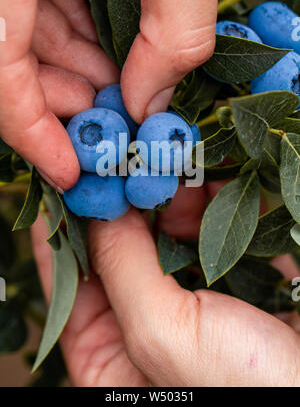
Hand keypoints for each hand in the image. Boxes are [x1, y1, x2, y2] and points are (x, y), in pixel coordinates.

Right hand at [0, 0, 222, 191]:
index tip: (69, 170)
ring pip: (25, 23)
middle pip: (9, 49)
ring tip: (119, 86)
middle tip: (112, 119)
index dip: (29, 128)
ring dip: (74, 62)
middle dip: (62, 94)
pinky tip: (107, 44)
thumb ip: (172, 25)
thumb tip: (151, 102)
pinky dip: (73, 24)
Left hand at [32, 184, 299, 386]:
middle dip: (124, 198)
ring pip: (167, 232)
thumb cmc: (240, 388)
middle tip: (126, 153)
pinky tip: (213, 177)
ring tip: (176, 161)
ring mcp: (190, 297)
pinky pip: (213, 230)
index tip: (64, 175)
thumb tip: (99, 205)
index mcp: (108, 352)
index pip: (69, 278)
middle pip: (119, 247)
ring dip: (172, 193)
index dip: (63, 224)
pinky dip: (214, 200)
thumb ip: (122, 266)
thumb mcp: (163, 332)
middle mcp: (144, 322)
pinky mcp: (233, 276)